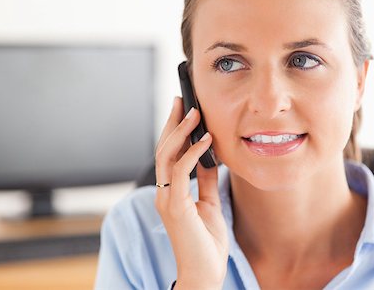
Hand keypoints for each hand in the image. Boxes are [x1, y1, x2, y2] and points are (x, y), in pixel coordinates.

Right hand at [154, 97, 228, 289]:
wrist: (204, 274)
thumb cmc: (205, 242)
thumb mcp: (209, 203)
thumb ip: (205, 180)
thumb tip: (210, 157)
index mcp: (170, 191)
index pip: (168, 155)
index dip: (174, 131)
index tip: (183, 111)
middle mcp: (163, 192)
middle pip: (163, 150)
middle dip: (172, 123)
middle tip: (181, 100)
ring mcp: (166, 199)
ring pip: (167, 156)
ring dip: (180, 132)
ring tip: (194, 112)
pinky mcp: (175, 207)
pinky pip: (181, 172)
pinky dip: (193, 153)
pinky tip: (205, 140)